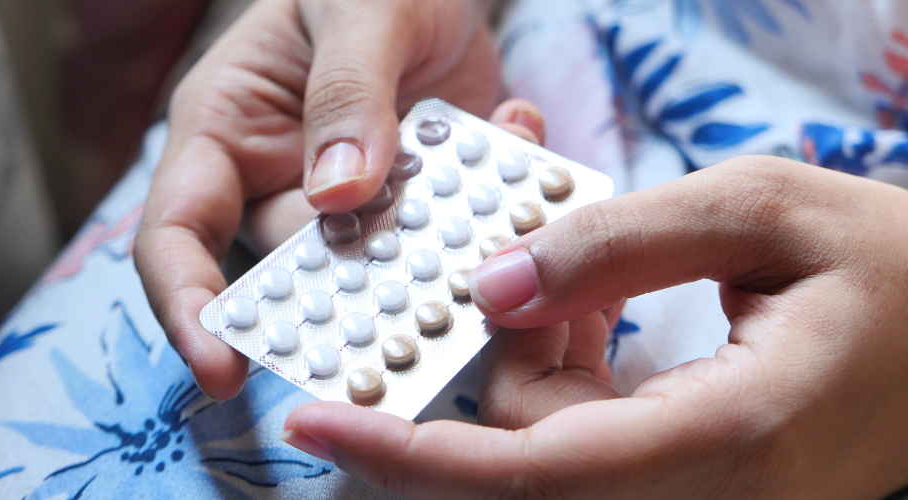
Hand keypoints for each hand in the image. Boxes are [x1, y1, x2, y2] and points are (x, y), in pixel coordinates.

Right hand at [134, 0, 504, 399]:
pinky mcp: (412, 204)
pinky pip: (441, 236)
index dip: (187, 308)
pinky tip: (517, 148)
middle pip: (289, 272)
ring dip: (431, 253)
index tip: (222, 372)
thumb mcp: (358, 7)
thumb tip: (337, 195)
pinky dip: (483, 211)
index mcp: (225, 131)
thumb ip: (347, 90)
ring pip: (375, 265)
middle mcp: (277, 179)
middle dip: (344, 297)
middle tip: (412, 304)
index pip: (175, 236)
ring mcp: (348, 200)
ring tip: (487, 216)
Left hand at [283, 153, 907, 497]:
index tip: (315, 422)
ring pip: (545, 443)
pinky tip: (591, 299)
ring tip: (577, 262)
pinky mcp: (683, 480)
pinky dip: (564, 360)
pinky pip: (579, 433)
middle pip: (523, 455)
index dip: (410, 455)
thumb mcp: (762, 210)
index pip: (531, 475)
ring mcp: (695, 498)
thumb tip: (489, 286)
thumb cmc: (887, 264)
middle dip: (493, 354)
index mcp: (727, 440)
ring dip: (535, 348)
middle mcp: (703, 494)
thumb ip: (618, 244)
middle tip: (514, 251)